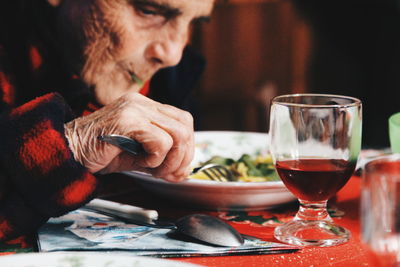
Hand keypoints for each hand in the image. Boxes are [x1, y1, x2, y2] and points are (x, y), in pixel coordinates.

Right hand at [64, 93, 193, 181]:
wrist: (67, 153)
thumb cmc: (99, 154)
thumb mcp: (138, 155)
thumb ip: (162, 158)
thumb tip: (185, 170)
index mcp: (145, 106)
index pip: (182, 120)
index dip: (187, 146)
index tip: (178, 168)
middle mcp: (142, 103)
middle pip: (185, 124)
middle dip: (184, 155)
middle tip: (170, 173)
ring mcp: (134, 108)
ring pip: (178, 133)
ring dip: (172, 159)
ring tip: (155, 170)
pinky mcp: (128, 120)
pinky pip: (161, 141)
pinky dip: (156, 159)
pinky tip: (140, 162)